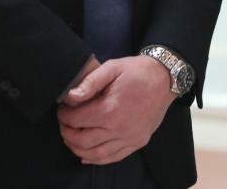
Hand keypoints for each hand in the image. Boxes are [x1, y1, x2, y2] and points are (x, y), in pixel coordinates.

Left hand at [56, 55, 173, 164]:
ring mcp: (130, 138)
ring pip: (97, 154)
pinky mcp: (138, 142)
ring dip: (78, 149)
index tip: (61, 111)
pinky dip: (97, 159)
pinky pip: (114, 157)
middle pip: (83, 140)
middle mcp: (120, 128)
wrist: (166, 78)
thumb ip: (90, 81)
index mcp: (111, 109)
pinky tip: (87, 155)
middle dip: (67, 134)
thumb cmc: (138, 71)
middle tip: (62, 125)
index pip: (78, 120)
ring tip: (70, 139)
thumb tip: (70, 95)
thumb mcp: (113, 67)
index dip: (64, 117)